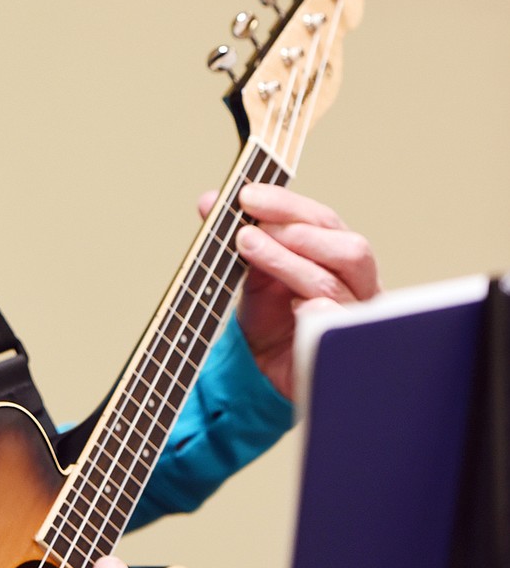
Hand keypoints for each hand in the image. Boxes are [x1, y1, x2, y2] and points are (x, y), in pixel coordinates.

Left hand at [199, 182, 379, 400]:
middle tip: (248, 227)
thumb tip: (211, 200)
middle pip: (348, 248)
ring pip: (333, 284)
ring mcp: (354, 321)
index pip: (326, 222)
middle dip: (295, 230)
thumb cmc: (271, 319)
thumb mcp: (249, 272)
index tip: (247, 196)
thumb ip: (238, 234)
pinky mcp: (341, 355)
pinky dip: (320, 312)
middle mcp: (357, 287)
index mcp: (339, 259)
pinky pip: (339, 330)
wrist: (267, 371)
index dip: (287, 204)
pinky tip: (297, 305)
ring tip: (249, 246)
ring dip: (288, 261)